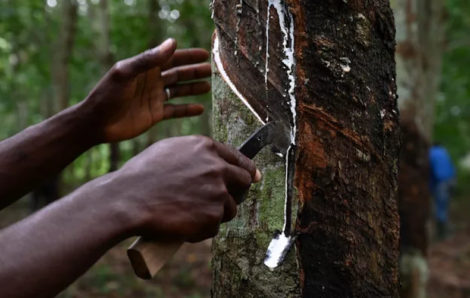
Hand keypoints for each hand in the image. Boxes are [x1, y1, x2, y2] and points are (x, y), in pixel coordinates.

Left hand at [83, 38, 210, 142]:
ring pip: (178, 91)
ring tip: (208, 87)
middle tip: (211, 70)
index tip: (204, 54)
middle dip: (194, 71)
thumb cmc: (107, 94)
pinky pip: (175, 111)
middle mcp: (151, 81)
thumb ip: (149, 59)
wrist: (97, 123)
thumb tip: (172, 43)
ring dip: (193, 88)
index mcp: (145, 68)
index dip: (187, 56)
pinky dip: (187, 109)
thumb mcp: (126, 73)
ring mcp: (154, 98)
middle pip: (177, 74)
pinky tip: (200, 109)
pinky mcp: (154, 115)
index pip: (170, 58)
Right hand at [110, 136, 260, 241]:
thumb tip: (213, 160)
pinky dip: (201, 229)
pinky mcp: (212, 217)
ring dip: (215, 214)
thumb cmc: (141, 175)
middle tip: (224, 200)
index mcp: (206, 148)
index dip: (248, 170)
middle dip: (237, 193)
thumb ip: (195, 153)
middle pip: (244, 182)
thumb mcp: (169, 150)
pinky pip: (214, 227)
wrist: (128, 199)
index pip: (239, 159)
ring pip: (229, 208)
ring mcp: (217, 193)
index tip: (253, 177)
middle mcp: (217, 168)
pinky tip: (182, 224)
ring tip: (190, 215)